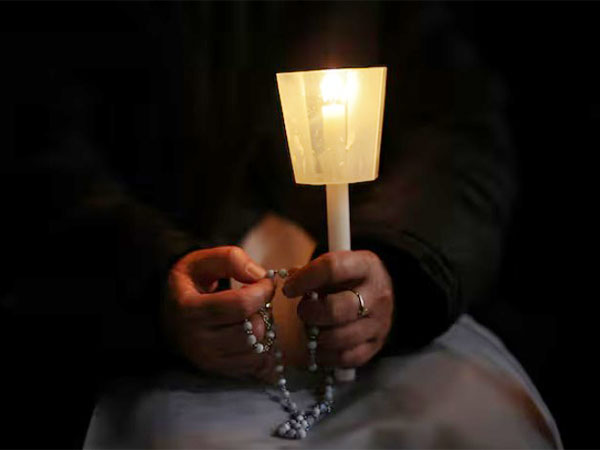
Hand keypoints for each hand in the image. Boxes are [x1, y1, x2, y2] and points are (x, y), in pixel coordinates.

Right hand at [162, 246, 275, 380]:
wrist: (169, 317)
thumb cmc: (189, 285)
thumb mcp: (201, 261)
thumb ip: (230, 259)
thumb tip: (260, 275)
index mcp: (189, 310)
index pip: (241, 304)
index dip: (262, 290)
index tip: (266, 280)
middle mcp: (197, 341)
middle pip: (253, 329)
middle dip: (263, 309)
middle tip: (256, 298)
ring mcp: (209, 361)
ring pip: (259, 349)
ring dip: (264, 329)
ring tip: (252, 315)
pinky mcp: (220, 372)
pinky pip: (256, 364)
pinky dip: (262, 348)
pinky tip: (251, 332)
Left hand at [282, 250, 393, 367]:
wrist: (381, 292)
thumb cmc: (350, 278)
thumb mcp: (337, 265)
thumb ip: (313, 271)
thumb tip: (290, 281)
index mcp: (366, 265)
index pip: (332, 268)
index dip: (304, 279)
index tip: (289, 289)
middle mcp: (377, 294)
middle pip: (335, 309)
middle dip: (310, 312)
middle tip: (303, 311)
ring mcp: (380, 322)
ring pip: (340, 337)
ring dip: (317, 336)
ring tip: (311, 328)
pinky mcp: (377, 344)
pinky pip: (346, 357)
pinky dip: (326, 355)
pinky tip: (319, 346)